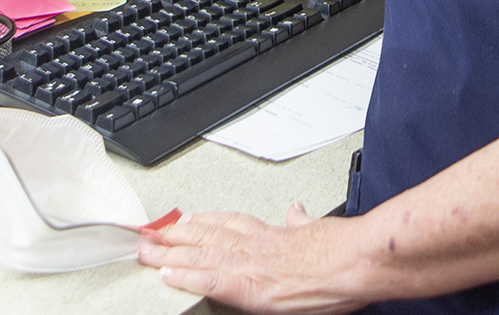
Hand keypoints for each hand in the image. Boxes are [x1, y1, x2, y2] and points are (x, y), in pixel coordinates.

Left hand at [136, 203, 368, 313]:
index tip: (182, 220)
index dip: (200, 222)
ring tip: (145, 252)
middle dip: (174, 235)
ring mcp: (248, 264)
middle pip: (203, 235)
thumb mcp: (318, 227)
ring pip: (197, 255)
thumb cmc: (342, 247)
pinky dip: (184, 277)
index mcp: (270, 232)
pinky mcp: (247, 288)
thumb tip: (296, 211)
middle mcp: (253, 243)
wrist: (352, 261)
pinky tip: (165, 276)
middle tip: (148, 233)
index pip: (226, 223)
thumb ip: (300, 221)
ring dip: (167, 253)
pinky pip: (207, 281)